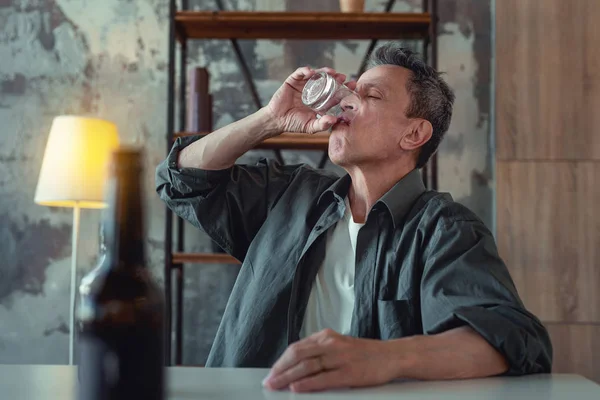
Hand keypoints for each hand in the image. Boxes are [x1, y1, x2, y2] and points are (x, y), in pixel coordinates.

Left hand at [262, 329, 396, 392]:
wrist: (392, 355)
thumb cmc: (365, 354)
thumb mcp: (339, 346)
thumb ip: (320, 352)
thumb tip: (297, 365)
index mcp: (327, 337)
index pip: (297, 347)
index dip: (282, 361)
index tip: (272, 372)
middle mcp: (331, 344)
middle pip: (298, 355)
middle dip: (280, 369)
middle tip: (269, 381)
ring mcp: (340, 357)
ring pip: (307, 366)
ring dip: (288, 377)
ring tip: (277, 385)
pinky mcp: (349, 372)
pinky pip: (323, 378)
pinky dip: (307, 383)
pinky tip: (297, 387)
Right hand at [266, 67, 353, 133]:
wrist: (277, 120)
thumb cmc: (293, 124)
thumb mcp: (310, 126)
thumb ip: (322, 124)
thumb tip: (335, 120)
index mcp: (319, 101)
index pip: (334, 93)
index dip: (344, 89)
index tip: (352, 86)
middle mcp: (313, 91)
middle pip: (327, 81)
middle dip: (336, 78)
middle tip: (343, 77)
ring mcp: (303, 85)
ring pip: (316, 74)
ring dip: (324, 71)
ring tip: (330, 72)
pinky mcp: (293, 81)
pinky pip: (300, 73)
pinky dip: (306, 70)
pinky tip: (311, 72)